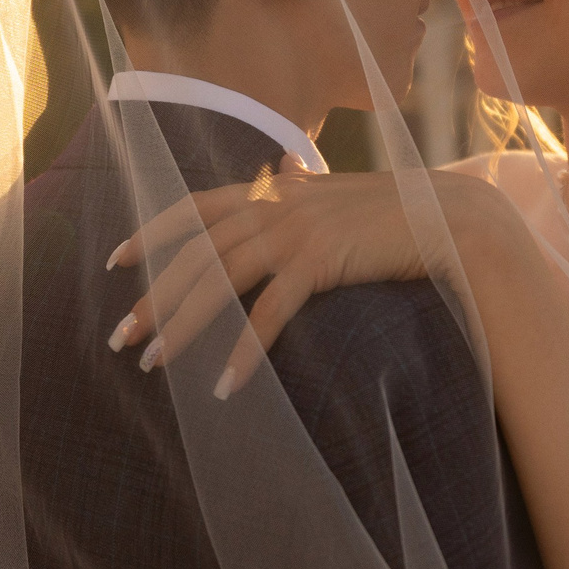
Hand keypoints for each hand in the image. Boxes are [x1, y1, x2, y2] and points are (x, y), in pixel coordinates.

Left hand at [105, 162, 499, 397]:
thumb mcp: (338, 199)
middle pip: (195, 253)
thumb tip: (279, 182)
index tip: (114, 262)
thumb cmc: (400, 216)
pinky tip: (226, 386)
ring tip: (155, 365)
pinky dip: (245, 350)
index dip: (151, 232)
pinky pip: (270, 312)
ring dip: (182, 326)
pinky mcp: (323, 259)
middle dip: (152, 296)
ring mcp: (298, 229)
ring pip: (219, 280)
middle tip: (122, 338)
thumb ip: (302, 196)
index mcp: (277, 191)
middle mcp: (278, 204)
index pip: (195, 206)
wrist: (455, 218)